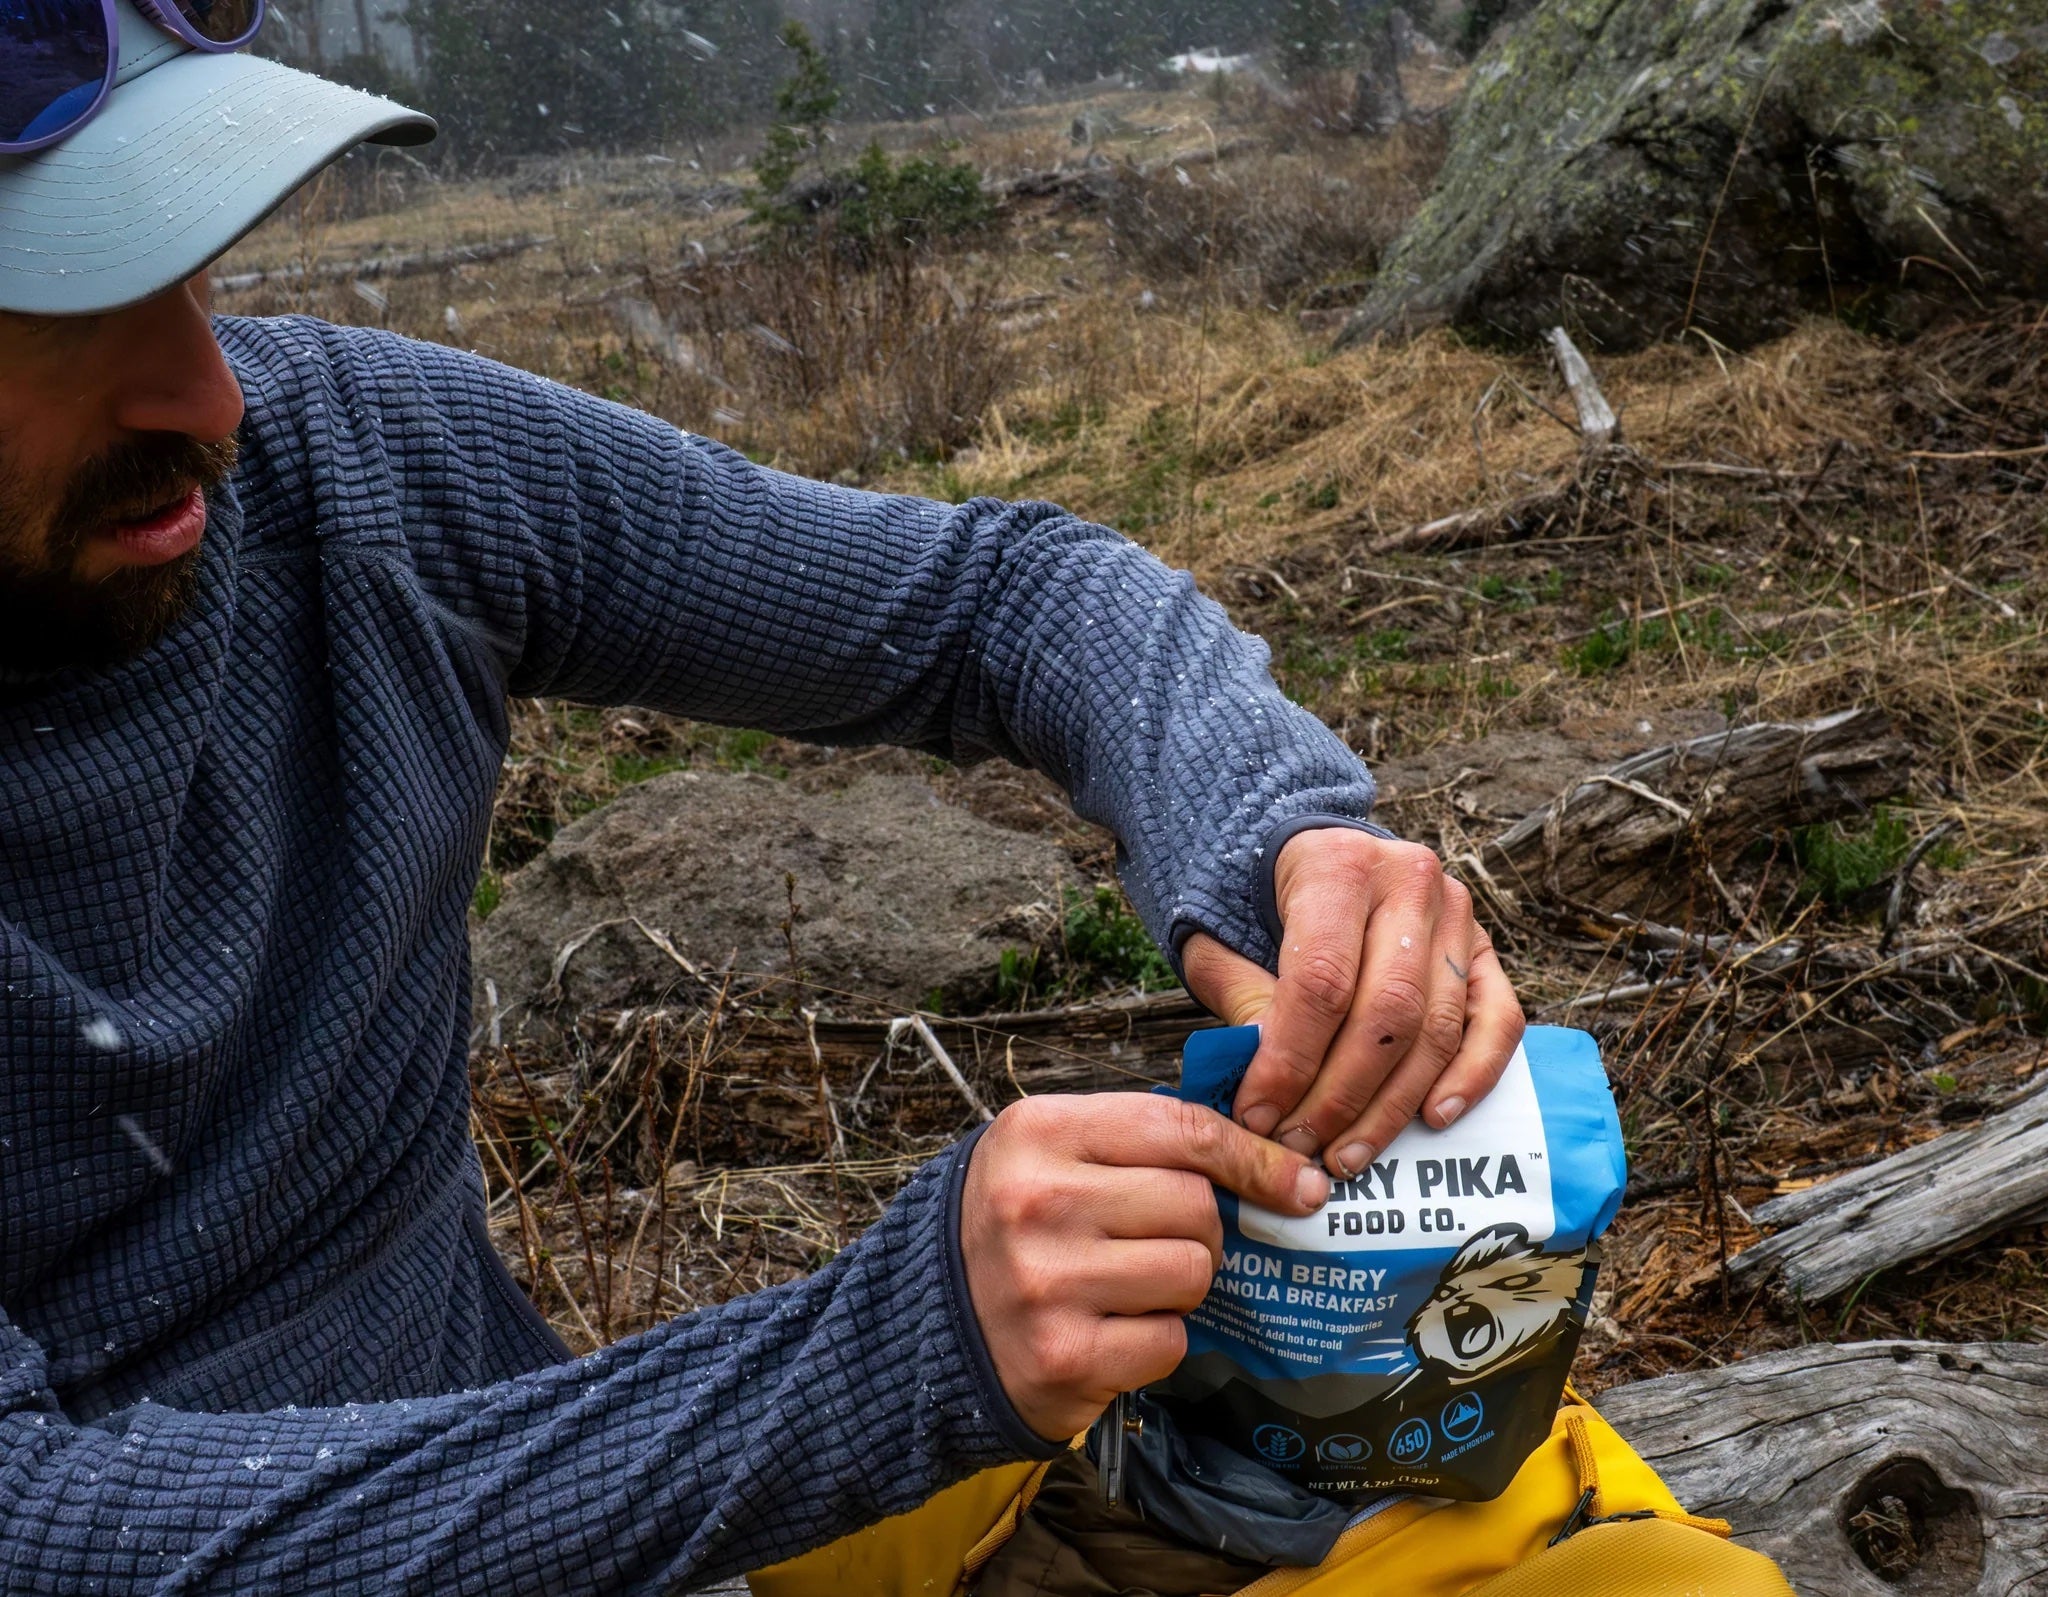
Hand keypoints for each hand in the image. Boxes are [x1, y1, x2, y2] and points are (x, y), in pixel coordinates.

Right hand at [961, 1092, 1329, 1440]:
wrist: (930, 1320)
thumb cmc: (1016, 1225)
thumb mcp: (1057, 1152)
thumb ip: (1148, 1140)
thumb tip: (1283, 1168)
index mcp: (1038, 1132)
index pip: (1179, 1129)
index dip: (1252, 1155)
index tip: (1296, 1181)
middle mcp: (1038, 1200)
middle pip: (1195, 1203)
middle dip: (1199, 1227)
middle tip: (1157, 1241)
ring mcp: (1048, 1281)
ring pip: (1193, 1271)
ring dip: (1180, 1285)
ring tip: (1128, 1285)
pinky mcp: (1065, 1356)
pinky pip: (1170, 1339)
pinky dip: (1157, 1339)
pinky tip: (1112, 1329)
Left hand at [1181, 828, 1523, 1180]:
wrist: (1315, 856)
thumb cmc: (1258, 907)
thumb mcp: (1223, 936)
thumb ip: (1240, 997)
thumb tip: (1264, 1086)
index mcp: (1338, 866)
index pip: (1322, 979)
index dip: (1290, 1060)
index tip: (1258, 1114)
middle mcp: (1410, 881)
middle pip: (1387, 1011)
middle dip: (1340, 1095)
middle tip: (1300, 1145)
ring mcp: (1457, 915)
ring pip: (1437, 1028)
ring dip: (1392, 1105)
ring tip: (1348, 1154)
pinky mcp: (1485, 951)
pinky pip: (1498, 1022)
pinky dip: (1472, 1076)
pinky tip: (1433, 1118)